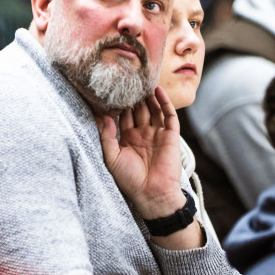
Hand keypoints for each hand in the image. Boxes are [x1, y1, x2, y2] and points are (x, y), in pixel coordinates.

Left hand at [98, 87, 185, 218]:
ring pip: (153, 109)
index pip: (123, 116)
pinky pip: (169, 115)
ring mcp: (157, 133)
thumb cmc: (130, 180)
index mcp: (127, 138)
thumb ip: (107, 137)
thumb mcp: (112, 158)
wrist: (152, 195)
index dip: (119, 104)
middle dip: (134, 96)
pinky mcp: (171, 135)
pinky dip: (164, 102)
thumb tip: (103, 116)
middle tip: (128, 79)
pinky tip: (158, 91)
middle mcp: (142, 133)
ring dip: (149, 96)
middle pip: (138, 109)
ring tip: (143, 81)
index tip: (112, 89)